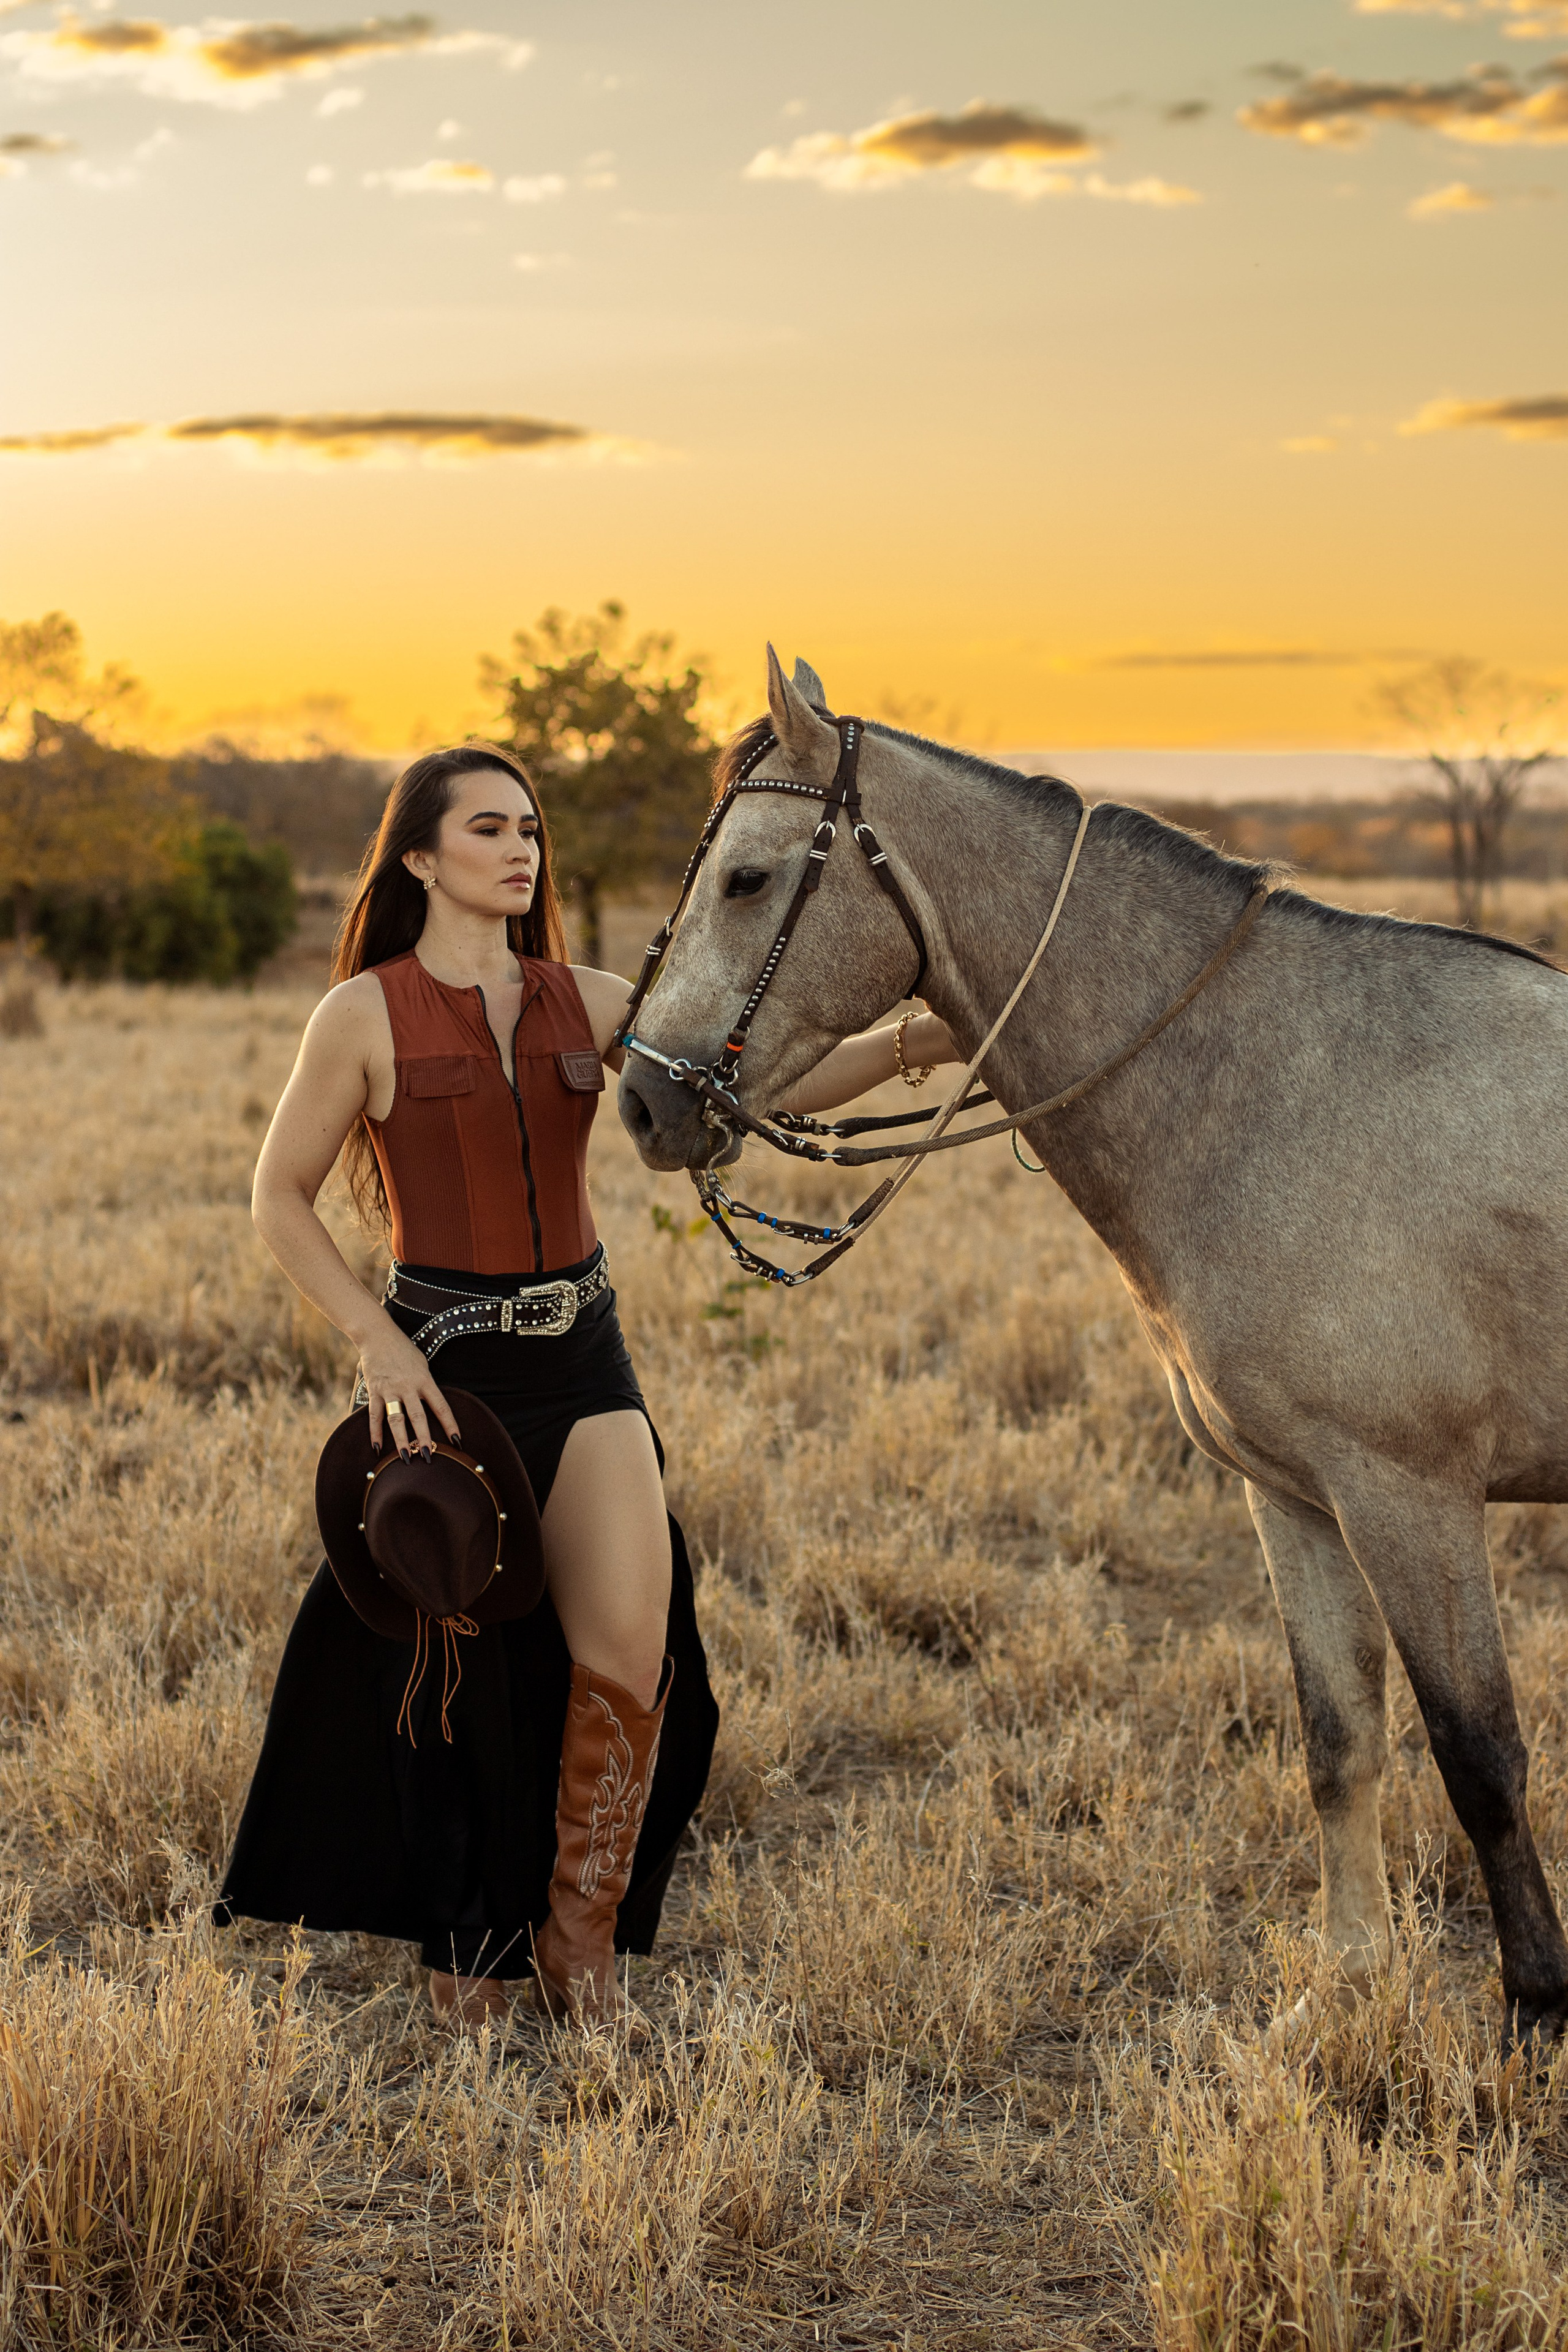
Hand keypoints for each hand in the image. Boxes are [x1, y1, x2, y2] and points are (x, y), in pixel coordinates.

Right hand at [356, 1321, 460, 1458]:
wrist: (377, 1335)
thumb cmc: (403, 1349)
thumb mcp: (422, 1364)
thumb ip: (426, 1384)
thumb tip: (431, 1404)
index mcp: (424, 1379)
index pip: (440, 1406)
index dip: (450, 1424)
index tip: (457, 1440)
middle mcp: (408, 1386)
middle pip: (418, 1417)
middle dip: (424, 1438)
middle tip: (429, 1456)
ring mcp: (389, 1389)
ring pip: (396, 1419)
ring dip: (401, 1440)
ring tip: (405, 1457)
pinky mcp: (374, 1390)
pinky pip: (374, 1415)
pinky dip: (375, 1432)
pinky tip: (378, 1447)